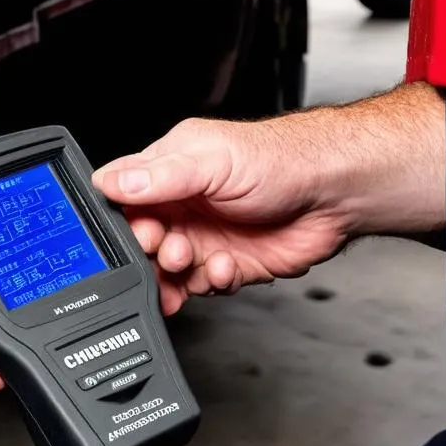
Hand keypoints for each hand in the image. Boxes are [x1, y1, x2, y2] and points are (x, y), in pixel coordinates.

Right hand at [0, 84, 445, 391]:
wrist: (336, 194)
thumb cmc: (283, 159)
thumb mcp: (212, 160)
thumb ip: (158, 175)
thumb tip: (109, 182)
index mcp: (165, 171)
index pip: (118, 201)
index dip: (114, 225)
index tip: (124, 238)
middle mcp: (178, 205)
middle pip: (135, 244)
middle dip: (145, 256)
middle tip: (165, 251)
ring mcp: (199, 236)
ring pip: (162, 272)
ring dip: (172, 275)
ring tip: (191, 261)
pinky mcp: (221, 264)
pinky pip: (196, 286)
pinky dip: (206, 283)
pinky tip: (222, 267)